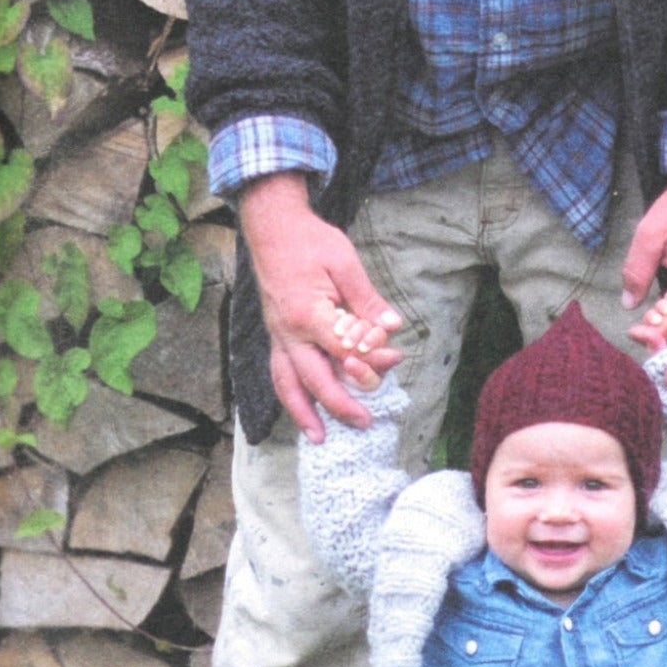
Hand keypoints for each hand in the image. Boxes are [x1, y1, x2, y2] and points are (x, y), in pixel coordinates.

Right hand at [238, 173, 402, 438]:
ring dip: (304, 413)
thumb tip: (393, 328)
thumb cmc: (311, 242)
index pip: (342, 350)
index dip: (369, 360)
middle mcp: (287, 332)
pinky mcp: (274, 335)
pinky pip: (279, 373)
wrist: (272, 228)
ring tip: (320, 438)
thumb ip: (368, 299)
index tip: (393, 359)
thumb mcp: (346, 263)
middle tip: (365, 423)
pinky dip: (290, 396)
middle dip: (340, 404)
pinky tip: (301, 411)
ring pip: (287, 384)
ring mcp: (277, 336)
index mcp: (307, 312)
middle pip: (314, 377)